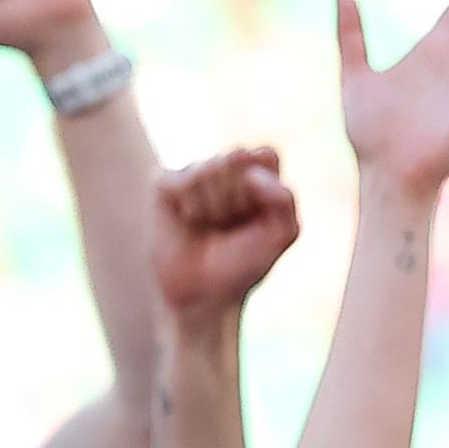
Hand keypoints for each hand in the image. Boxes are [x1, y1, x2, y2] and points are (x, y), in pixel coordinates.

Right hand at [150, 148, 301, 321]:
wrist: (205, 293)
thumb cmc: (245, 261)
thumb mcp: (281, 233)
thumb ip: (283, 197)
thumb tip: (249, 170)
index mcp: (258, 171)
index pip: (265, 154)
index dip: (264, 188)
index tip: (259, 215)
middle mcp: (225, 166)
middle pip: (236, 156)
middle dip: (239, 198)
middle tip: (231, 224)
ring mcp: (194, 172)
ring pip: (209, 168)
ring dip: (214, 208)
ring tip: (210, 227)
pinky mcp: (165, 182)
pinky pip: (182, 181)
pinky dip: (190, 209)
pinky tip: (188, 222)